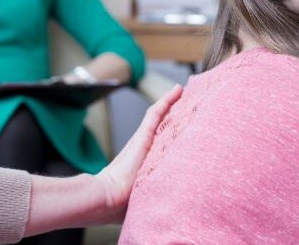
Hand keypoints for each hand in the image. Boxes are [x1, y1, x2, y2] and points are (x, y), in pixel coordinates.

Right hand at [94, 83, 182, 220]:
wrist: (106, 199)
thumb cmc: (123, 204)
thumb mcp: (145, 196)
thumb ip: (157, 194)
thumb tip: (176, 207)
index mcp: (148, 164)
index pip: (166, 145)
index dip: (177, 136)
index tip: (191, 130)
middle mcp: (146, 149)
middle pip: (165, 127)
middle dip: (178, 116)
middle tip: (192, 104)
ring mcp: (144, 140)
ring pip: (161, 116)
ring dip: (173, 104)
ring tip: (185, 93)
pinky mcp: (143, 135)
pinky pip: (157, 112)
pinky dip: (167, 100)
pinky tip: (178, 90)